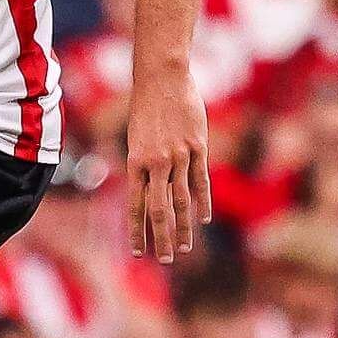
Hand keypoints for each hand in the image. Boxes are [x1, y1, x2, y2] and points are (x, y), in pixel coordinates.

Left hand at [126, 66, 211, 260]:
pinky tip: (203, 220)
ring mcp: (178, 156)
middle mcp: (155, 163)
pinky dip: (202, 201)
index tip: (138, 252)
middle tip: (165, 260)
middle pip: (159, 209)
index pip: (135, 206)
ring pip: (182, 199)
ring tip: (184, 248)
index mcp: (135, 162)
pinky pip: (201, 180)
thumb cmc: (145, 108)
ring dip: (183, 227)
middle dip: (161, 238)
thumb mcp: (135, 139)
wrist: (162, 78)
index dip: (137, 231)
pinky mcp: (197, 147)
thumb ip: (142, 167)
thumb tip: (147, 192)